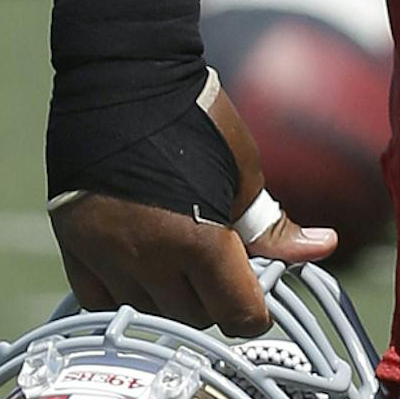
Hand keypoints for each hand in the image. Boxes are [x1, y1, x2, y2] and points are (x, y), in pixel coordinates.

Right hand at [50, 84, 336, 336]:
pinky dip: (126, 289)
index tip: (258, 294)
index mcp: (201, 243)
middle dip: (216, 299)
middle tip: (221, 264)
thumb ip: (274, 225)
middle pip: (195, 318)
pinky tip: (142, 260)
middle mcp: (151, 260)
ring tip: (181, 256)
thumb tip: (324, 248)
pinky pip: (102, 299)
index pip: (237, 316)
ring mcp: (107, 257)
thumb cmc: (195, 119)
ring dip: (171, 296)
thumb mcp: (246, 171)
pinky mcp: (75, 249)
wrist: (124, 80)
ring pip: (150, 312)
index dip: (255, 310)